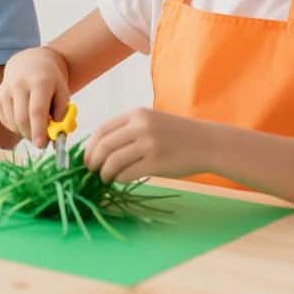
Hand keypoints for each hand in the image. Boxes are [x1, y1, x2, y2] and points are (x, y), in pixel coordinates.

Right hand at [0, 47, 69, 147]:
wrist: (29, 63)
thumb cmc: (50, 81)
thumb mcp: (63, 92)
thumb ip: (62, 114)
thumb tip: (55, 137)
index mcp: (39, 82)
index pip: (37, 110)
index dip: (39, 130)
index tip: (42, 145)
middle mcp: (19, 84)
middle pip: (22, 119)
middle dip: (32, 136)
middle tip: (43, 143)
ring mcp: (5, 90)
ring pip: (13, 123)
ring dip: (25, 132)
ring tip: (36, 125)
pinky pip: (6, 121)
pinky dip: (16, 126)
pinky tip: (24, 116)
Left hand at [83, 108, 214, 182]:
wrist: (206, 143)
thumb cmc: (176, 134)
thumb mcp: (150, 121)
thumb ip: (127, 129)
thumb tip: (98, 148)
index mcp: (136, 114)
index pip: (102, 130)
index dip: (90, 146)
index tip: (86, 157)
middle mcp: (140, 126)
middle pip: (104, 145)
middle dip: (93, 161)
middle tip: (91, 171)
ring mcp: (149, 144)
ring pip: (113, 161)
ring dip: (104, 172)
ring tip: (105, 178)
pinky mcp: (156, 163)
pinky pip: (127, 173)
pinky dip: (118, 178)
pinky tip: (120, 180)